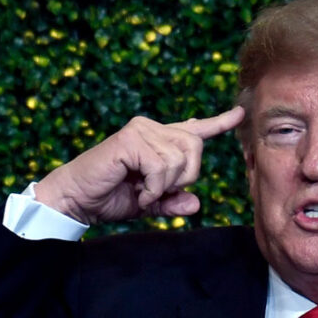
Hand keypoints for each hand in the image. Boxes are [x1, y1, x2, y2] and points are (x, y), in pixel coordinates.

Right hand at [34, 106, 244, 223]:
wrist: (77, 200)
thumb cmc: (109, 198)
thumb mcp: (150, 203)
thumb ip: (174, 202)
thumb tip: (196, 203)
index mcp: (159, 140)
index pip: (194, 130)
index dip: (219, 123)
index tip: (240, 114)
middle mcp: (152, 128)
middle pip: (195, 149)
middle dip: (184, 178)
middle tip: (157, 192)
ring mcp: (141, 130)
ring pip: (179, 160)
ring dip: (163, 186)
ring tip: (142, 190)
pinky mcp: (130, 139)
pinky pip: (161, 167)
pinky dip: (152, 187)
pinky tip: (137, 191)